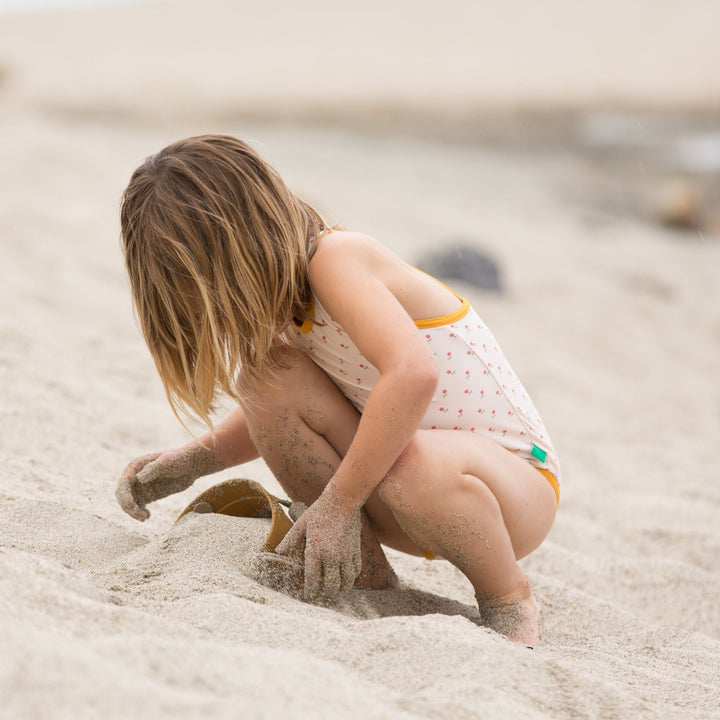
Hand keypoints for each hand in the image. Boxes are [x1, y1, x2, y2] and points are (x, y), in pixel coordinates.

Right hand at [115, 443, 224, 520]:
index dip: (124, 496)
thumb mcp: (167, 462)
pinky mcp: (148, 495)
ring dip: (133, 512)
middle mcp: (135, 477)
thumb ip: (153, 468)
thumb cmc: (179, 459)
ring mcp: (141, 486)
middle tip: (140, 516)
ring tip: (145, 517)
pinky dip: (139, 512)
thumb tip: (138, 479)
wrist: (191, 465)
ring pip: (129, 502)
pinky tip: (148, 516)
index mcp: (136, 466)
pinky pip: (138, 506)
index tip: (132, 506)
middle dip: (128, 506)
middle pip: (123, 495)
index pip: (123, 483)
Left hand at [275, 483, 361, 601]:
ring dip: (341, 588)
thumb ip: (290, 539)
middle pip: (332, 585)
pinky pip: (355, 570)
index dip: (310, 591)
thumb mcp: (301, 523)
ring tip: (336, 590)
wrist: (342, 501)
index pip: (312, 580)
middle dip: (327, 594)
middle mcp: (331, 556)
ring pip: (347, 581)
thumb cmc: (319, 511)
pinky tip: (347, 577)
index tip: (309, 596)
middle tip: (323, 597)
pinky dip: (351, 577)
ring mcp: (345, 554)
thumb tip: (278, 551)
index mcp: (315, 551)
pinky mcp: (356, 550)